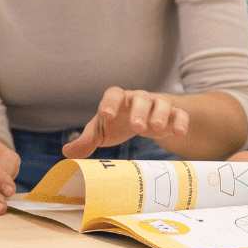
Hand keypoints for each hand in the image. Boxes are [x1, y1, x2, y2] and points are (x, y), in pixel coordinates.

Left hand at [62, 87, 189, 158]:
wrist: (146, 120)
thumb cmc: (119, 123)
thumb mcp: (102, 131)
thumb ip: (86, 140)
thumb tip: (67, 153)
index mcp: (119, 100)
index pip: (114, 94)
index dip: (110, 102)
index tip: (106, 114)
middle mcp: (139, 99)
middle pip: (140, 98)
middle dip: (139, 112)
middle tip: (137, 127)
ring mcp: (157, 105)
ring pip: (161, 104)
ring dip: (160, 115)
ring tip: (157, 129)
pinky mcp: (173, 114)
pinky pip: (179, 114)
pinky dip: (181, 122)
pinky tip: (179, 133)